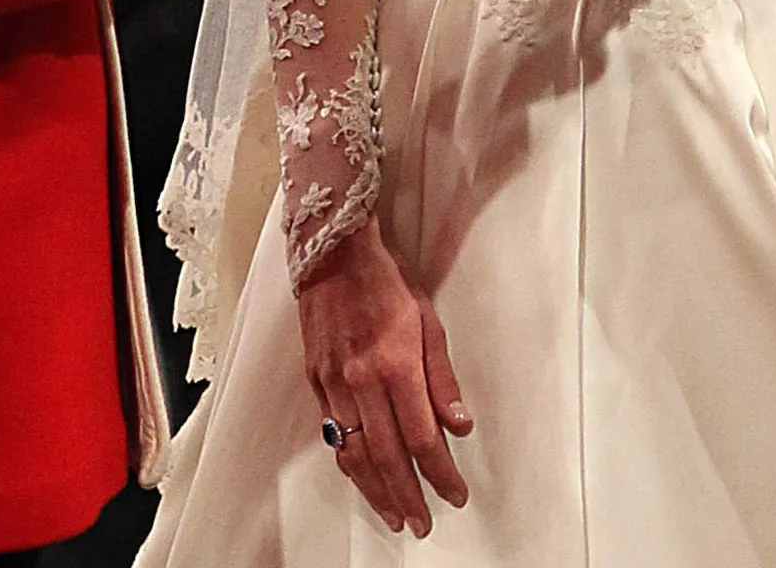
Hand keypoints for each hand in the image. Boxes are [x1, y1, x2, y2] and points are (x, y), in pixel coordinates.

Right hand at [296, 222, 469, 535]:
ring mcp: (334, 384)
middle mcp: (363, 381)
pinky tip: (362, 478)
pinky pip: (333, 434)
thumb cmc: (386, 280)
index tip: (455, 494)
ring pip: (354, 453)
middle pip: (387, 455)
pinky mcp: (315, 382)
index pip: (422, 436)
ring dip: (376, 490)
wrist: (333, 253)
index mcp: (396, 364)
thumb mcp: (429, 320)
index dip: (440, 472)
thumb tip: (459, 422)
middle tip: (424, 523)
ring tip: (395, 515)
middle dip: (409, 495)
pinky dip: (349, 463)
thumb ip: (442, 377)